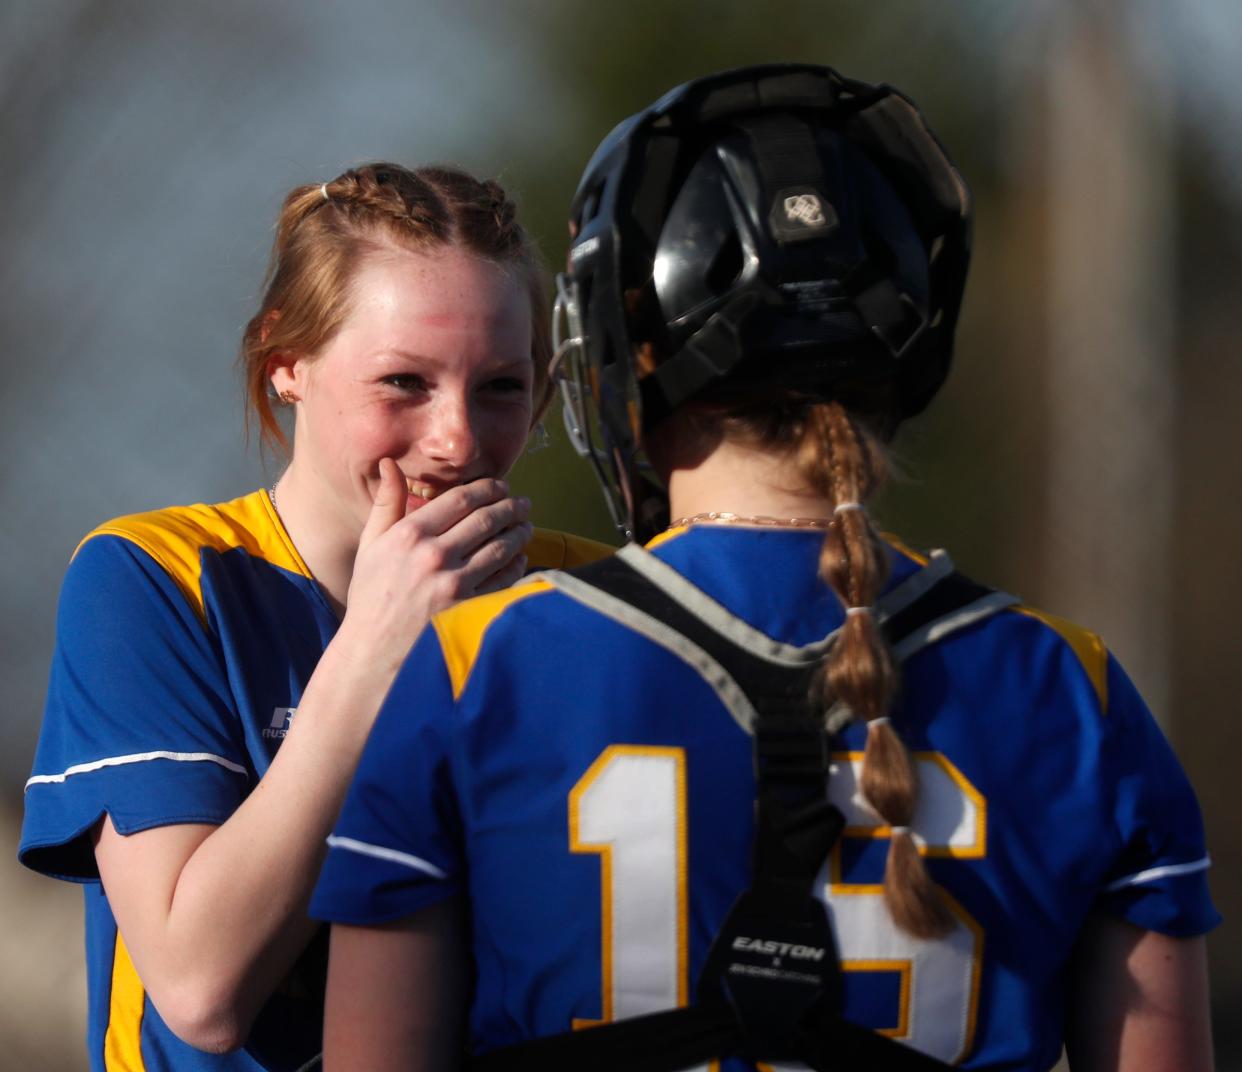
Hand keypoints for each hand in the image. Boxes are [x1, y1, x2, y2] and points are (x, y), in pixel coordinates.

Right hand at [336, 458, 531, 673]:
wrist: (373, 651)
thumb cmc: (371, 596)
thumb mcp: (370, 546)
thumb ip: (386, 503)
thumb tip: (390, 464)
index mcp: (410, 534)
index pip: (461, 499)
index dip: (488, 488)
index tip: (501, 486)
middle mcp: (435, 555)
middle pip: (486, 519)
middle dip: (511, 507)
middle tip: (523, 503)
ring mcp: (455, 584)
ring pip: (500, 547)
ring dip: (519, 533)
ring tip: (526, 526)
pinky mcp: (469, 608)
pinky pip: (503, 580)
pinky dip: (516, 566)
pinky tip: (520, 558)